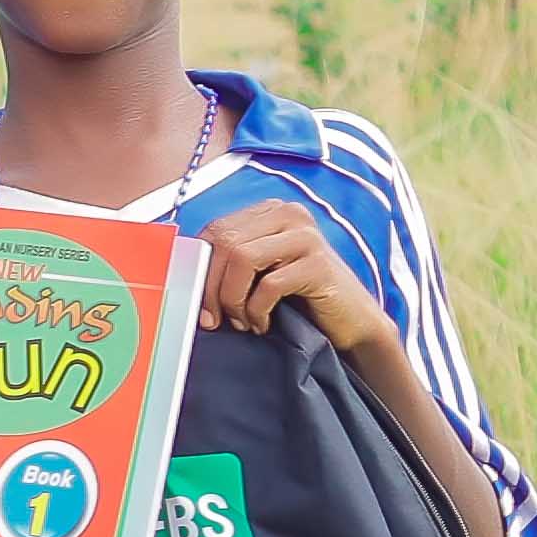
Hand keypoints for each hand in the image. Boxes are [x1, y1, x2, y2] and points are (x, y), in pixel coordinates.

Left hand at [198, 198, 387, 360]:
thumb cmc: (298, 299)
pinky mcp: (319, 264)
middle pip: (224, 241)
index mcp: (270, 211)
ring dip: (233, 299)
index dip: (198, 268)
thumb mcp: (260, 273)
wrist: (351, 323)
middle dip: (211, 287)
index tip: (196, 302)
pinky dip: (257, 311)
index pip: (215, 230)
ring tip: (242, 321)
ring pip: (242, 258)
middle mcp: (290, 215)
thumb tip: (184, 273)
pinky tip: (263, 324)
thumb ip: (230, 262)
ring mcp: (307, 237)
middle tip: (214, 319)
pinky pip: (269, 284)